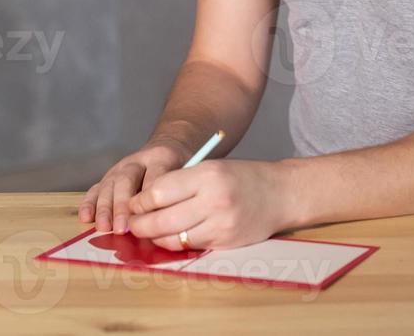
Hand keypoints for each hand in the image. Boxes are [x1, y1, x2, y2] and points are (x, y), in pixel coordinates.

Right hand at [79, 137, 187, 233]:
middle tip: (122, 228)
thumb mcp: (184, 172)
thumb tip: (165, 214)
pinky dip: (89, 203)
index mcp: (160, 157)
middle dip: (122, 206)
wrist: (162, 150)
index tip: (149, 214)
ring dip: (104, 208)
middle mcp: (136, 162)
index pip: (155, 173)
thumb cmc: (176, 167)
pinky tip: (85, 218)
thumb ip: (176, 188)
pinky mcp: (107, 178)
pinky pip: (96, 189)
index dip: (150, 193)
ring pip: (109, 186)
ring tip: (103, 227)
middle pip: (126, 181)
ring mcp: (119, 169)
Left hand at [126, 158, 295, 250]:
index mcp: (208, 174)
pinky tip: (169, 237)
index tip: (133, 204)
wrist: (282, 194)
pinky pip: (190, 246)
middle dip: (139, 224)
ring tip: (146, 232)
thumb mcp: (213, 167)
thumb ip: (183, 182)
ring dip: (154, 237)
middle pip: (161, 219)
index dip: (140, 201)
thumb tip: (146, 201)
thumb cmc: (244, 177)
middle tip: (131, 224)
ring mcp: (220, 224)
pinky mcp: (225, 242)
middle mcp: (214, 200)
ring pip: (173, 238)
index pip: (160, 191)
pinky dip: (176, 243)